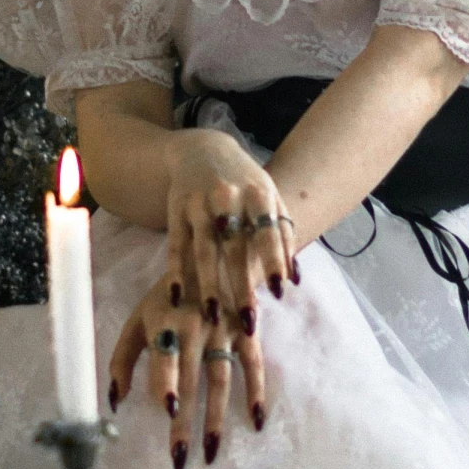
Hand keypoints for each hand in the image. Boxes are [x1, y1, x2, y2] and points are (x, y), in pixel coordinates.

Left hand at [107, 273, 267, 468]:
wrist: (214, 258)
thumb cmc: (168, 298)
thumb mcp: (139, 318)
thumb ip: (122, 358)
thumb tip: (115, 401)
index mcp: (165, 321)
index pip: (165, 355)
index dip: (167, 379)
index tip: (168, 409)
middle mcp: (196, 327)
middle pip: (190, 380)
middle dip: (185, 421)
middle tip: (180, 458)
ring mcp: (224, 330)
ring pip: (220, 380)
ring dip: (216, 418)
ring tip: (210, 452)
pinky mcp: (246, 332)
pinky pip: (253, 366)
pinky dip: (256, 392)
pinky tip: (255, 421)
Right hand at [159, 127, 296, 338]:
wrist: (204, 148)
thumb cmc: (245, 181)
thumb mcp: (270, 197)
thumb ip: (283, 234)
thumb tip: (294, 279)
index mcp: (258, 193)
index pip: (268, 230)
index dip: (273, 260)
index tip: (279, 292)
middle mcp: (228, 196)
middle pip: (235, 246)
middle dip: (241, 284)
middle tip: (247, 320)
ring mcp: (199, 202)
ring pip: (203, 249)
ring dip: (207, 284)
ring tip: (212, 316)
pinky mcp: (176, 209)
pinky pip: (175, 244)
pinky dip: (175, 271)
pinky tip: (176, 296)